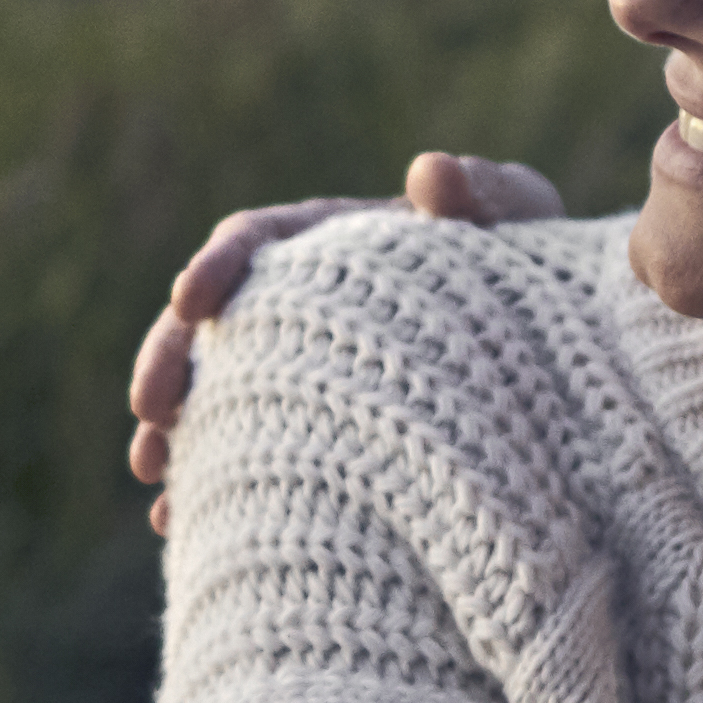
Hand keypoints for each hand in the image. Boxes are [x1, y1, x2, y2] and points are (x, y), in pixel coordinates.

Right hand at [125, 153, 567, 531]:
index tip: (189, 302)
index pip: (252, 242)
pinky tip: (180, 528)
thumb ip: (485, 193)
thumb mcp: (521, 221)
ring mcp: (298, 372)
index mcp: (330, 243)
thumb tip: (427, 174)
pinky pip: (245, 453)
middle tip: (148, 412)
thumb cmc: (533, 268)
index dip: (213, 268)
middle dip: (168, 363)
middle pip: (210, 327)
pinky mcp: (308, 430)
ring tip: (154, 479)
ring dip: (175, 433)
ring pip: (214, 396)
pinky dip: (209, 486)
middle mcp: (299, 306)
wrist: (555, 349)